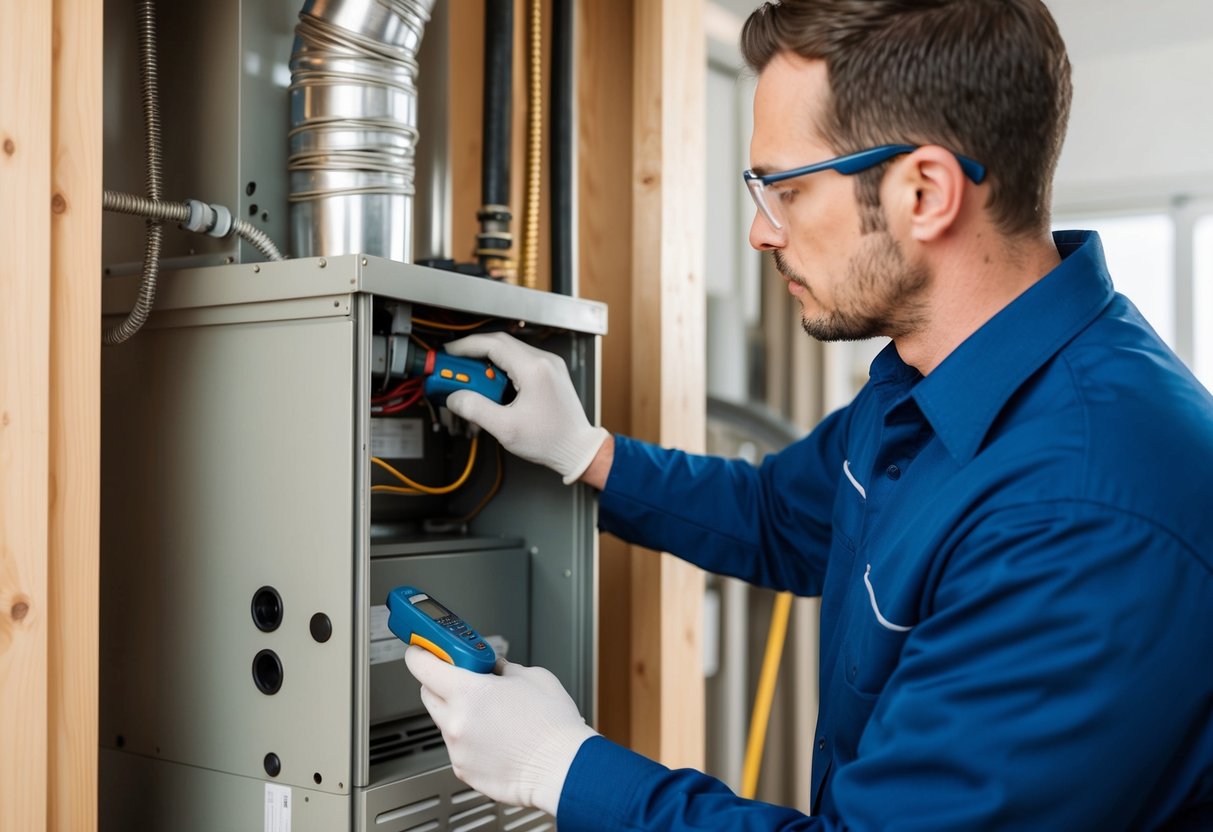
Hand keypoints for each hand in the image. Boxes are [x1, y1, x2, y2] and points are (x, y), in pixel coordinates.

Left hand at [404, 647, 597, 814]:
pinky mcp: (464, 770)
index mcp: (468, 692)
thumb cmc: (552, 726)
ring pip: (444, 721)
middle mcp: (456, 721)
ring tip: (491, 713)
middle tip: (462, 677)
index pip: (422, 665)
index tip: (423, 648)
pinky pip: (457, 746)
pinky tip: (495, 736)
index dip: (421, 653)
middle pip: (427, 693)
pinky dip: (469, 738)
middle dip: (440, 682)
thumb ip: (503, 668)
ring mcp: (457, 749)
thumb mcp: (532, 676)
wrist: (563, 768)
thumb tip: (495, 669)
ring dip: (458, 712)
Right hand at [443, 332, 608, 483]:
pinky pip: (520, 362)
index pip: (492, 344)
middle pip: (500, 345)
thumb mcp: (505, 428)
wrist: (578, 448)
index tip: (449, 353)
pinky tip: (493, 388)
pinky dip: (502, 370)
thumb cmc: (552, 440)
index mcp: (534, 369)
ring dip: (488, 364)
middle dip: (474, 356)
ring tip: (473, 384)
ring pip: (510, 353)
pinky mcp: (550, 373)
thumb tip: (455, 397)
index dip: (465, 346)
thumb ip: (475, 409)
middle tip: (455, 371)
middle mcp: (544, 361)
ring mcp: (549, 365)